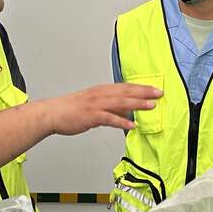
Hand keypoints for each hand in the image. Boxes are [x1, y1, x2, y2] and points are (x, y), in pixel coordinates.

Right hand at [45, 83, 161, 135]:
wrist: (53, 113)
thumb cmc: (72, 109)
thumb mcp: (94, 104)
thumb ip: (111, 107)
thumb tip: (127, 111)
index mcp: (102, 90)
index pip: (125, 87)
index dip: (141, 87)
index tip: (154, 88)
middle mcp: (101, 94)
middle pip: (126, 92)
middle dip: (144, 92)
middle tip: (159, 93)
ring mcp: (96, 104)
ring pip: (121, 103)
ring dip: (137, 104)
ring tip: (151, 106)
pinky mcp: (91, 116)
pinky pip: (110, 119)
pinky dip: (122, 121)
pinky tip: (132, 125)